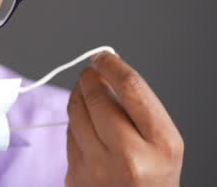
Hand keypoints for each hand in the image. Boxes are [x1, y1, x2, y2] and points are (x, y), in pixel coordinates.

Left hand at [65, 52, 183, 186]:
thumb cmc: (153, 173)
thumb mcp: (162, 140)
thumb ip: (138, 106)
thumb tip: (106, 70)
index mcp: (161, 143)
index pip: (131, 88)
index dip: (112, 65)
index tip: (102, 56)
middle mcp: (129, 157)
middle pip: (96, 98)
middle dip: (89, 79)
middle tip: (90, 72)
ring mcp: (98, 168)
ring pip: (75, 114)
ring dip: (78, 97)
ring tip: (88, 95)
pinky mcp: (76, 177)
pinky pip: (68, 136)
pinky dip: (75, 124)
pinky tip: (87, 127)